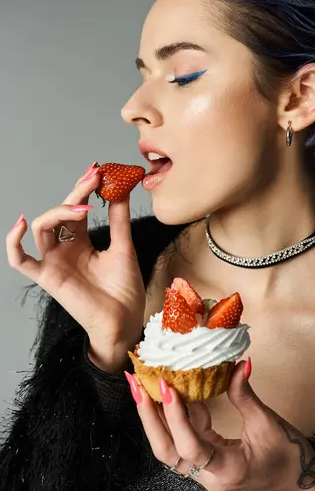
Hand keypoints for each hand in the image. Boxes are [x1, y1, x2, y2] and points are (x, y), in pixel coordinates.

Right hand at [6, 162, 145, 371]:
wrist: (125, 320)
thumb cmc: (125, 289)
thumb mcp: (123, 246)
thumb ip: (118, 218)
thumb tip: (121, 187)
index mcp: (81, 242)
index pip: (75, 209)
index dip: (83, 189)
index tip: (98, 170)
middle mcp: (64, 249)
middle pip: (60, 213)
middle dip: (76, 193)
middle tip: (94, 178)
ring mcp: (54, 262)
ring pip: (42, 227)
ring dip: (59, 211)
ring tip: (83, 207)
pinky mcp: (47, 277)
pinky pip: (21, 261)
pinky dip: (14, 243)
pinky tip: (22, 223)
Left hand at [125, 359, 314, 490]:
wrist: (296, 477)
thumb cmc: (287, 455)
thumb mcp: (267, 423)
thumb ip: (245, 395)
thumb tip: (238, 364)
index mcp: (227, 470)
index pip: (191, 448)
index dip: (176, 417)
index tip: (167, 387)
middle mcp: (209, 474)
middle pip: (167, 451)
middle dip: (148, 418)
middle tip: (137, 385)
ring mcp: (205, 468)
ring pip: (170, 446)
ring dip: (154, 415)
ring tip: (141, 385)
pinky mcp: (206, 457)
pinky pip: (184, 435)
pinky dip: (175, 412)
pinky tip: (168, 389)